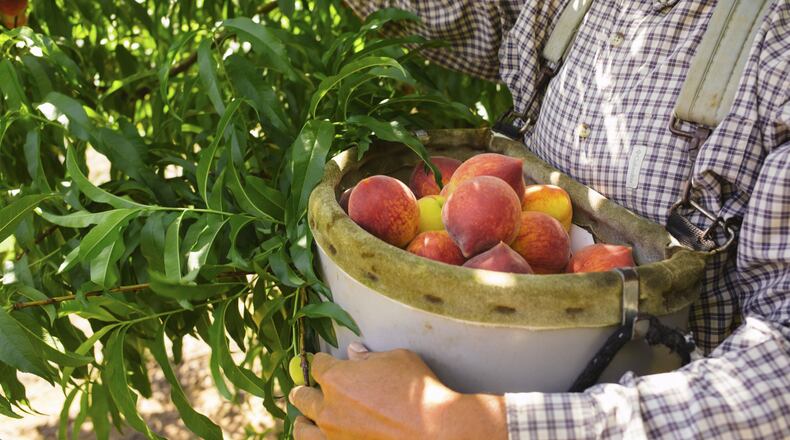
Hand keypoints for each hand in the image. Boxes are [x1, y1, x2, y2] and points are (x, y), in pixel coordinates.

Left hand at [290, 344, 506, 439]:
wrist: (434, 431)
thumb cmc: (418, 392)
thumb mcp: (397, 360)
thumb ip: (370, 357)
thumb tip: (354, 352)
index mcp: (337, 378)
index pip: (317, 365)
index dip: (320, 361)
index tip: (322, 362)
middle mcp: (328, 407)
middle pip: (302, 396)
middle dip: (303, 390)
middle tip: (304, 390)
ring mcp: (333, 434)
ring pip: (302, 429)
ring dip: (303, 421)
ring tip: (304, 419)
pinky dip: (317, 439)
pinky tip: (321, 437)